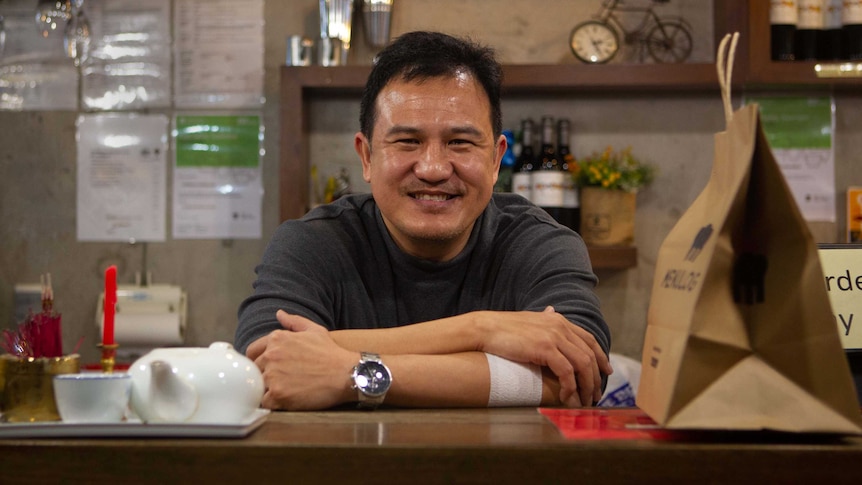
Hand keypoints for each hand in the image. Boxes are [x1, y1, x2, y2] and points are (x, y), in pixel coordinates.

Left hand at [246, 310, 356, 409]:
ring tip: (282, 392)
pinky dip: (272, 403)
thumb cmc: (331, 353)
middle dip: (263, 375)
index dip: (259, 361)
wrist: (346, 374)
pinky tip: (284, 401)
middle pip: (254, 370)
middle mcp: (271, 355)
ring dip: (266, 389)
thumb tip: (279, 314)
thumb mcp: (315, 330)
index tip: (268, 368)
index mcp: (276, 339)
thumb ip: (294, 322)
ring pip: (257, 386)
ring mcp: (273, 375)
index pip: (252, 352)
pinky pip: (264, 402)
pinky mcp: (278, 394)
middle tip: (279, 381)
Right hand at [476, 306, 611, 406]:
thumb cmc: (503, 328)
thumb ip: (544, 318)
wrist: (485, 329)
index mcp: (558, 320)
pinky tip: (566, 397)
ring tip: (583, 401)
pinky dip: (570, 387)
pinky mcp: (545, 349)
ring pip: (582, 365)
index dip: (601, 356)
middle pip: (589, 354)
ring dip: (586, 386)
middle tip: (595, 394)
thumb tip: (551, 311)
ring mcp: (553, 337)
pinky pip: (567, 372)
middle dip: (595, 378)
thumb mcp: (529, 320)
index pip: (589, 339)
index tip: (606, 372)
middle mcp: (560, 326)